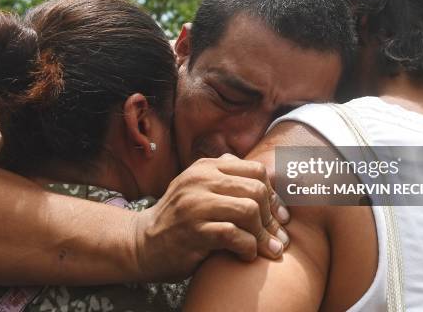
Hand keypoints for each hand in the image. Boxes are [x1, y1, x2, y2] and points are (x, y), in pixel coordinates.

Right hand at [133, 153, 289, 280]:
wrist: (143, 243)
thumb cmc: (180, 218)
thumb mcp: (198, 188)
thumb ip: (226, 177)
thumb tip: (266, 175)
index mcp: (206, 167)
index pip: (256, 170)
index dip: (274, 195)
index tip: (279, 216)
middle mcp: (200, 180)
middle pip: (256, 190)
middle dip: (272, 217)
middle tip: (277, 236)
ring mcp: (195, 204)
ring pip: (248, 210)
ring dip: (263, 234)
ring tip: (266, 248)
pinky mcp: (193, 231)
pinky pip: (234, 235)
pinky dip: (248, 248)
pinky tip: (247, 255)